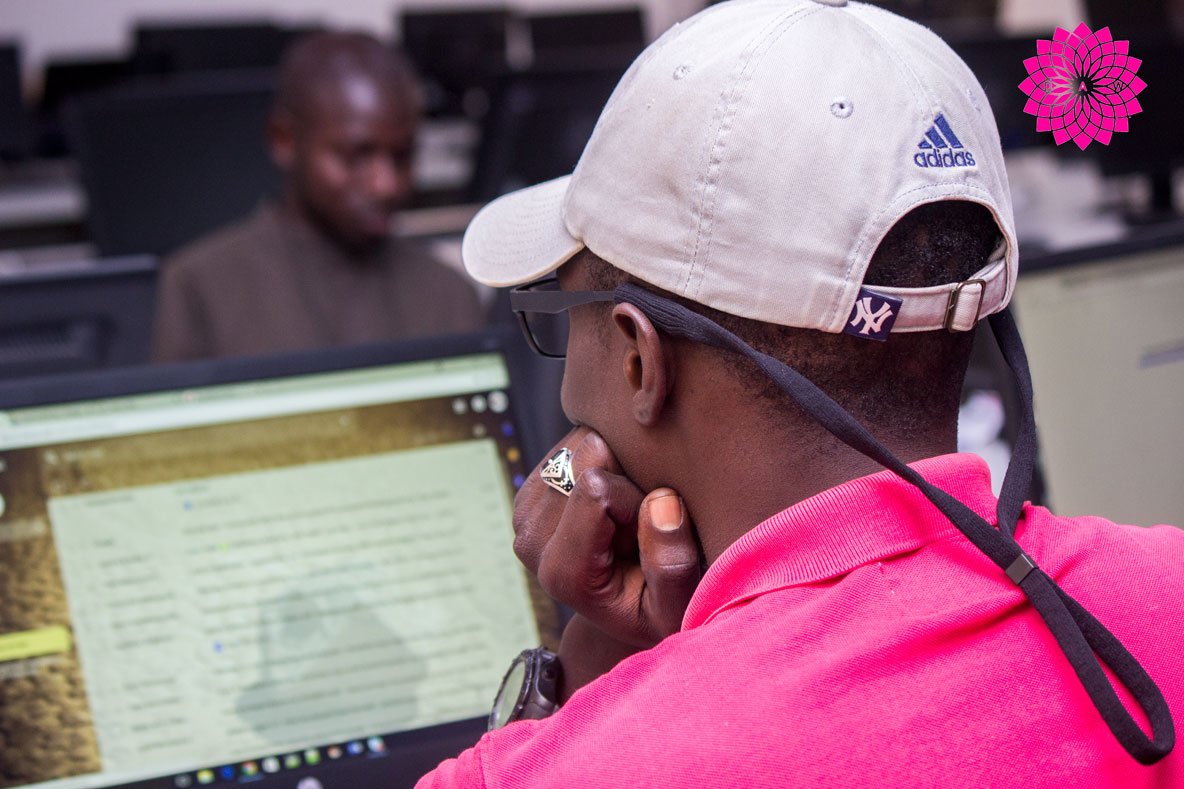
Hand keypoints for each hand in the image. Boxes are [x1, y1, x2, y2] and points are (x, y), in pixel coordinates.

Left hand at [513, 427, 701, 691]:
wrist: (624, 610)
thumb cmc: (657, 609)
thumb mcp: (677, 606)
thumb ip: (673, 565)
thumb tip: (662, 502)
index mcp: (563, 571)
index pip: (595, 487)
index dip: (636, 498)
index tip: (646, 532)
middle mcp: (532, 540)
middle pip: (586, 456)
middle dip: (625, 476)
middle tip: (638, 523)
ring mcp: (526, 512)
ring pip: (581, 442)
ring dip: (616, 466)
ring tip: (627, 514)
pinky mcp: (531, 491)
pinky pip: (576, 442)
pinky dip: (604, 460)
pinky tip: (613, 500)